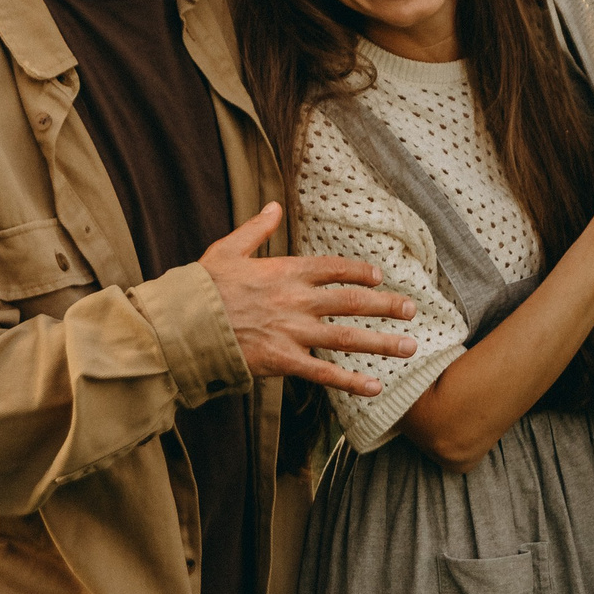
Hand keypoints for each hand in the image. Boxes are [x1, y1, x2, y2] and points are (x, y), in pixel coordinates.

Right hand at [199, 203, 418, 396]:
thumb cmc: (202, 287)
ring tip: (410, 347)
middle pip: (352, 302)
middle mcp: (297, 300)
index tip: (380, 276)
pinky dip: (351, 381)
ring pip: (347, 338)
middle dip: (386, 306)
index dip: (361, 271)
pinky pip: (324, 373)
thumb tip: (273, 206)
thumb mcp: (228, 249)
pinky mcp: (282, 360)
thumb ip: (256, 229)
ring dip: (382, 343)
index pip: (335, 268)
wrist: (181, 324)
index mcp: (286, 271)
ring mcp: (292, 332)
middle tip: (412, 310)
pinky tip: (375, 387)